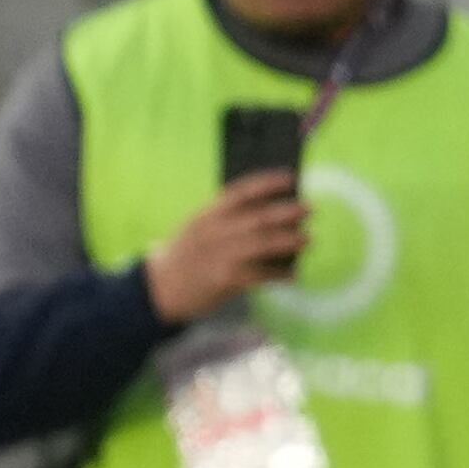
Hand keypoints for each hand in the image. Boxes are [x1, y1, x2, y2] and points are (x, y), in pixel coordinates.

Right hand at [143, 172, 309, 323]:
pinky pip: (260, 274)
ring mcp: (220, 256)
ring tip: (307, 240)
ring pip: (261, 244)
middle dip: (285, 212)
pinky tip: (292, 275)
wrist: (160, 289)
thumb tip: (269, 213)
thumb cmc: (184, 256)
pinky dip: (278, 274)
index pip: (240, 192)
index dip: (267, 183)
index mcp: (206, 216)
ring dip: (288, 241)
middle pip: (256, 218)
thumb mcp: (197, 228)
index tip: (289, 177)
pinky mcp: (225, 279)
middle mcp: (214, 232)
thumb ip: (225, 219)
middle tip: (308, 208)